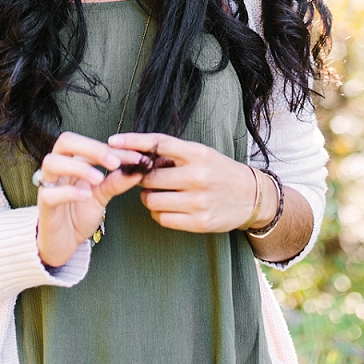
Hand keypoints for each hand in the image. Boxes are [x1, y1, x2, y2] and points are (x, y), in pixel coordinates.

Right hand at [35, 131, 145, 266]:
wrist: (64, 242)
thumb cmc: (79, 214)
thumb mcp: (102, 196)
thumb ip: (116, 182)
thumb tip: (139, 169)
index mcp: (73, 161)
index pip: (90, 144)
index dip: (114, 149)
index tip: (136, 157)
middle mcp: (59, 169)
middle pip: (65, 141)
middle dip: (92, 148)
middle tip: (114, 162)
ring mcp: (49, 186)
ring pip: (52, 162)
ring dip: (78, 167)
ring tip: (99, 179)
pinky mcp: (44, 206)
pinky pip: (50, 194)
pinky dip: (69, 192)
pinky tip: (86, 195)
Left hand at [108, 132, 273, 233]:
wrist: (250, 196)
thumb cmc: (218, 171)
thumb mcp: (201, 153)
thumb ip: (173, 154)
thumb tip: (138, 154)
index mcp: (197, 153)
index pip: (158, 143)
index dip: (133, 141)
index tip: (113, 141)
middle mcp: (197, 176)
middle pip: (150, 176)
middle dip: (141, 178)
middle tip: (144, 178)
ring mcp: (198, 201)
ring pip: (152, 200)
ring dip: (148, 197)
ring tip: (158, 192)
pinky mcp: (199, 222)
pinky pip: (162, 218)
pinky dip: (158, 213)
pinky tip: (167, 206)